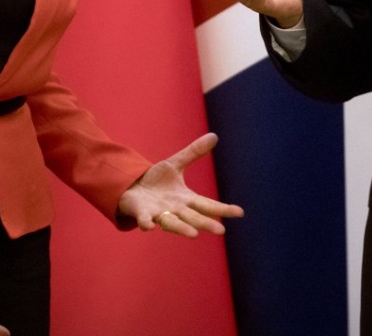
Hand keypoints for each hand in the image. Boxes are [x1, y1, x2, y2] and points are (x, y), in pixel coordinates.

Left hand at [118, 133, 243, 236]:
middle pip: (193, 217)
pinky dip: (147, 223)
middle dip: (206, 224)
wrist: (132, 188)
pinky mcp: (142, 213)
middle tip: (220, 231)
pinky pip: (145, 220)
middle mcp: (175, 210)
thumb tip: (214, 136)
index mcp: (185, 199)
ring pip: (172, 223)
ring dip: (181, 228)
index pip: (207, 205)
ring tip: (194, 235)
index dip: (223, 209)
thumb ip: (193, 153)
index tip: (240, 212)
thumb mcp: (175, 164)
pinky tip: (148, 226)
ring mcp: (159, 213)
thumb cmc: (156, 181)